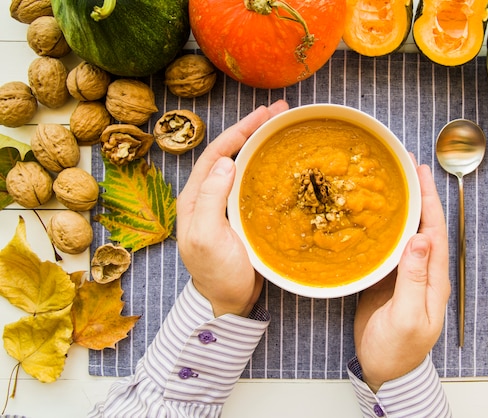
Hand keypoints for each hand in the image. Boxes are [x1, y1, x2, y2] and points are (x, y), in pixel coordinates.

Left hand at [176, 100, 288, 317]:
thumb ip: (210, 200)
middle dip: (252, 129)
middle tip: (279, 112)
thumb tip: (226, 162)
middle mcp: (208, 196)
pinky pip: (253, 182)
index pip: (215, 154)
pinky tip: (281, 159)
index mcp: (194, 198)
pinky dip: (267, 165)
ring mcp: (225, 204)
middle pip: (230, 153)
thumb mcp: (208, 238)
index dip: (238, 131)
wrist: (228, 302)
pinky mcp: (241, 214)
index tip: (262, 115)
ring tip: (283, 126)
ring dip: (260, 144)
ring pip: (243, 165)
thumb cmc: (216, 274)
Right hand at [353, 163, 450, 391]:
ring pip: (407, 233)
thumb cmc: (398, 349)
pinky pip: (389, 247)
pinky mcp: (388, 280)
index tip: (420, 174)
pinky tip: (374, 216)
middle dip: (418, 195)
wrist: (385, 370)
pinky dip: (385, 227)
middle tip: (405, 167)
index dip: (429, 200)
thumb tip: (419, 239)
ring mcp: (406, 275)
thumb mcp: (405, 316)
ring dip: (402, 207)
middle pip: (423, 226)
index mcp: (434, 279)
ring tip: (391, 183)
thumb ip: (412, 279)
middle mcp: (423, 271)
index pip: (435, 231)